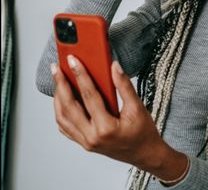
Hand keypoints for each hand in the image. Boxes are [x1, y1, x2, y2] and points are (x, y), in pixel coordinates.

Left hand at [51, 57, 186, 179]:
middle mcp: (92, 137)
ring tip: (58, 81)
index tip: (73, 61)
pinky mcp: (84, 143)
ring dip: (58, 98)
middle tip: (56, 68)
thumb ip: (124, 86)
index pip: (89, 96)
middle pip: (69, 107)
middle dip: (60, 85)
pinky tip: (62, 100)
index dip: (80, 75)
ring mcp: (85, 142)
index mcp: (106, 128)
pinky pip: (65, 127)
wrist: (144, 153)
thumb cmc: (143, 132)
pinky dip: (60, 112)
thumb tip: (114, 66)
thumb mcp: (137, 108)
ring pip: (62, 118)